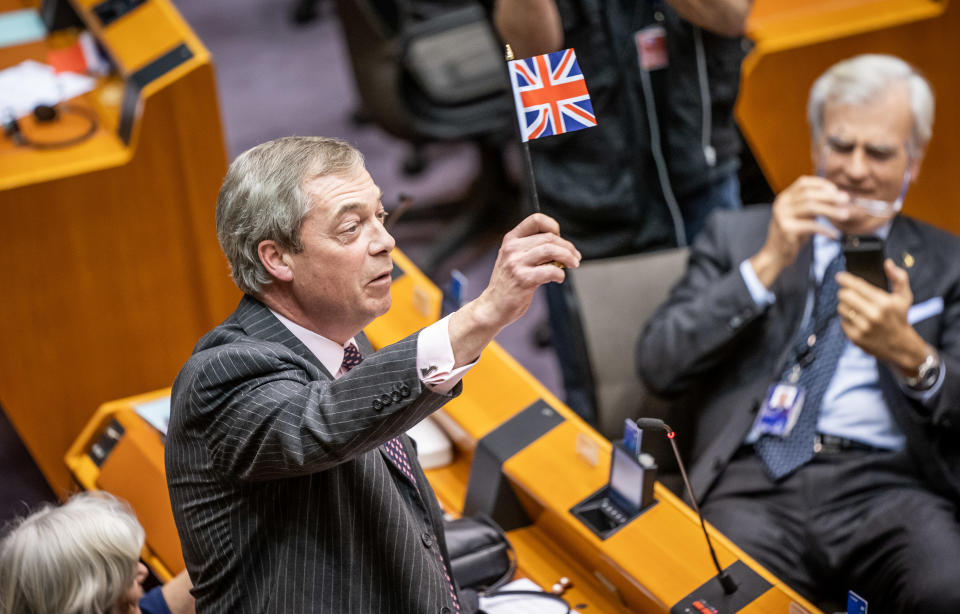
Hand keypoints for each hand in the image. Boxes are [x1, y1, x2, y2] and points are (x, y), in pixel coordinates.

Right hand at [448, 213, 580, 365]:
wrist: (493, 306)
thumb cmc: (508, 282)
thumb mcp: (514, 258)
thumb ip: (532, 249)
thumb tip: (562, 246)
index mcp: (511, 239)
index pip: (536, 220)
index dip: (553, 226)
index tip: (560, 238)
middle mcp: (512, 248)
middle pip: (549, 237)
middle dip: (568, 247)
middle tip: (575, 257)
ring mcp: (516, 264)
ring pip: (551, 251)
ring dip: (568, 257)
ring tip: (573, 264)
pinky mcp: (523, 280)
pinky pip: (550, 271)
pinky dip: (560, 274)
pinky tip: (559, 278)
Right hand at [750, 176, 849, 286]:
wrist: (776, 255)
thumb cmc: (792, 236)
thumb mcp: (801, 217)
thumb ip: (812, 206)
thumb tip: (837, 197)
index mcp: (784, 197)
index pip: (803, 182)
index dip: (821, 184)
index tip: (836, 190)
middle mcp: (781, 204)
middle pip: (809, 193)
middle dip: (830, 196)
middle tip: (845, 200)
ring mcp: (782, 215)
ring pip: (810, 207)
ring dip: (831, 210)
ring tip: (845, 215)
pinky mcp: (786, 229)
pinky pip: (810, 225)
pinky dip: (825, 229)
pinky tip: (834, 234)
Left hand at [837, 259, 928, 373]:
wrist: (901, 347)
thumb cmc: (900, 317)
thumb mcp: (904, 297)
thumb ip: (899, 277)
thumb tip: (887, 263)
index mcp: (884, 303)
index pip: (857, 286)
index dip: (845, 279)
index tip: (839, 276)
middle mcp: (873, 315)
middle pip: (845, 295)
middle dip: (844, 291)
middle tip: (846, 291)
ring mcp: (863, 328)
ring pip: (841, 308)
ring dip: (844, 304)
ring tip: (853, 305)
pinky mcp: (855, 338)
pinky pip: (842, 321)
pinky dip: (846, 318)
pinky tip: (855, 318)